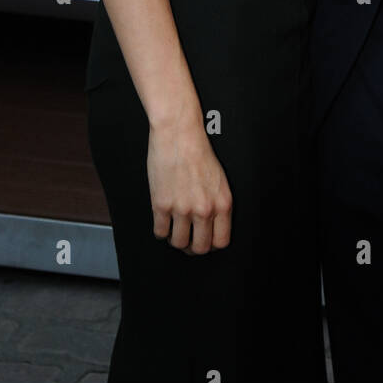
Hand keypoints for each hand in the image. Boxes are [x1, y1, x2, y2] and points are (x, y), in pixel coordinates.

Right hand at [148, 121, 232, 253]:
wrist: (179, 134)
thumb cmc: (198, 151)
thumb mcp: (219, 179)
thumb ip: (217, 203)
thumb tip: (211, 224)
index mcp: (222, 203)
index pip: (221, 241)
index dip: (211, 244)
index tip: (205, 241)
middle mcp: (204, 209)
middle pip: (200, 248)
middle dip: (193, 247)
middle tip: (188, 239)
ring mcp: (183, 209)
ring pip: (179, 243)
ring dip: (176, 239)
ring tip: (174, 229)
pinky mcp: (162, 205)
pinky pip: (160, 232)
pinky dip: (161, 230)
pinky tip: (163, 221)